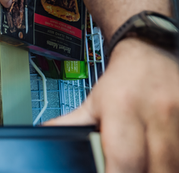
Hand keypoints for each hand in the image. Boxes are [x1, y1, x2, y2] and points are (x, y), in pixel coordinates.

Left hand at [45, 39, 178, 172]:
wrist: (148, 52)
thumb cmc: (120, 83)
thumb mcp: (92, 103)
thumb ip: (70, 124)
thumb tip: (46, 135)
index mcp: (122, 110)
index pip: (123, 160)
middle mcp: (156, 114)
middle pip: (154, 170)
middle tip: (128, 169)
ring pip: (175, 165)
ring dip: (162, 170)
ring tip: (145, 164)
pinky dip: (175, 161)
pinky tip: (163, 159)